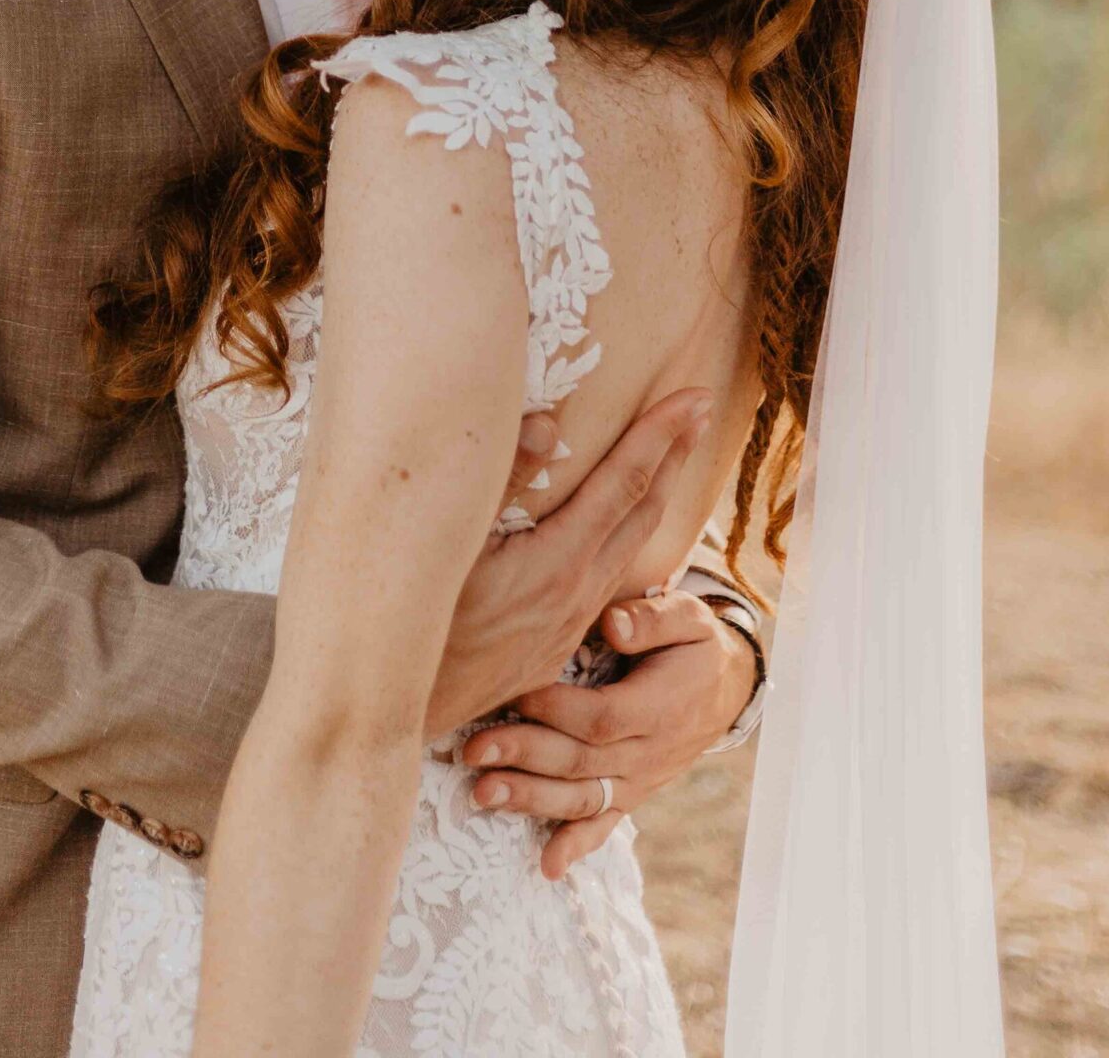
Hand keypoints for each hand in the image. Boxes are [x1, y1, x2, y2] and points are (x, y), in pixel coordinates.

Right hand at [424, 389, 711, 740]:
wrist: (406, 711)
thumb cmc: (418, 625)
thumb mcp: (451, 546)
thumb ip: (501, 482)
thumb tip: (549, 425)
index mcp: (559, 561)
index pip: (625, 482)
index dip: (661, 434)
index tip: (694, 396)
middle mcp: (577, 592)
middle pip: (644, 512)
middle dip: (675, 455)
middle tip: (702, 410)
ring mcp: (569, 623)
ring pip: (630, 549)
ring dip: (656, 497)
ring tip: (672, 461)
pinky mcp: (553, 646)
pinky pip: (607, 580)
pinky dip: (628, 540)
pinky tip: (619, 536)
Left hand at [463, 586, 759, 878]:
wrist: (724, 689)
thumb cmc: (693, 644)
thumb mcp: (688, 618)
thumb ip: (652, 619)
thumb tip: (612, 624)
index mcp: (659, 707)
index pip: (601, 717)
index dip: (554, 709)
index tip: (512, 692)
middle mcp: (648, 753)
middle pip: (580, 761)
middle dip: (523, 756)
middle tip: (473, 749)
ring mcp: (639, 780)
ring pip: (583, 798)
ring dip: (531, 800)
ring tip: (482, 794)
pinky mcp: (631, 794)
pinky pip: (605, 825)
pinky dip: (576, 846)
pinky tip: (546, 867)